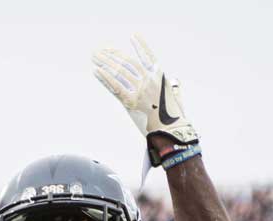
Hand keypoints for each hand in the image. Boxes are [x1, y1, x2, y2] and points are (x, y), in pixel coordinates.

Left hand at [91, 35, 197, 165]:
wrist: (171, 133)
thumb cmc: (175, 120)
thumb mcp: (177, 100)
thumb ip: (175, 89)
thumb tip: (176, 82)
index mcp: (160, 78)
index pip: (149, 57)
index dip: (141, 46)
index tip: (133, 35)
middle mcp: (149, 81)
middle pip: (128, 63)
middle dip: (113, 55)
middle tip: (101, 50)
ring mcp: (139, 91)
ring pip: (119, 72)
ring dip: (105, 63)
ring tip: (95, 56)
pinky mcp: (131, 103)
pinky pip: (115, 87)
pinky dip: (105, 78)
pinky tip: (96, 70)